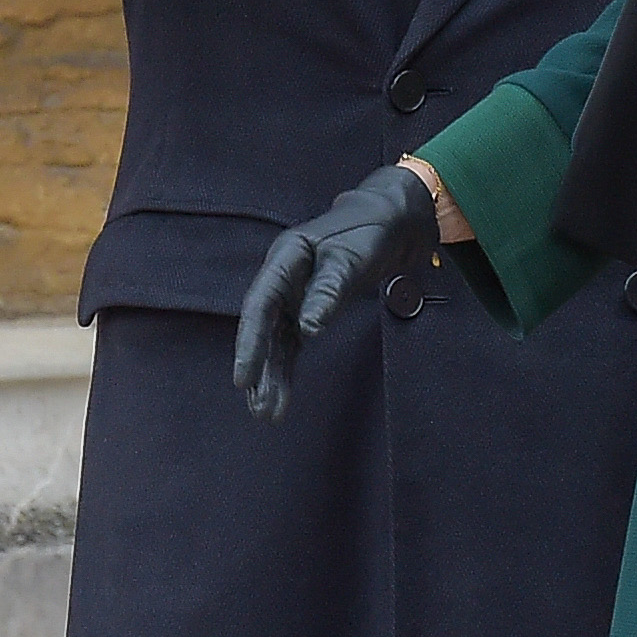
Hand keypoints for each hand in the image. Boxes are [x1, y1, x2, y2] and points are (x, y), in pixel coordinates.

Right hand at [231, 166, 438, 422]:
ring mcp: (294, 295)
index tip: (243, 379)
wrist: (393, 222)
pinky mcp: (308, 309)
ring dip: (271, 376)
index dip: (249, 343)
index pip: (260, 305)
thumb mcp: (353, 259)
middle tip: (257, 406)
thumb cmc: (370, 232)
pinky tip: (280, 397)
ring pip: (275, 342)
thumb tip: (308, 329)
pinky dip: (287, 370)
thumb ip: (328, 291)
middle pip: (262, 328)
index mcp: (286, 257)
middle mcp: (284, 278)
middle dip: (259, 368)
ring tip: (267, 414)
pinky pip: (292, 344)